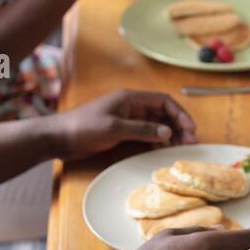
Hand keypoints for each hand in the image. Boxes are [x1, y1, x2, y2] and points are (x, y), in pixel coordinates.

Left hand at [51, 88, 196, 159]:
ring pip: (156, 125)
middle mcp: (132, 107)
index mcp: (131, 98)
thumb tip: (168, 132)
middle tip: (190, 143)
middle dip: (178, 126)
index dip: (180, 113)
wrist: (59, 138)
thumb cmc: (83, 127)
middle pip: (163, 114)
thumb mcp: (114, 128)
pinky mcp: (122, 132)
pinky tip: (164, 151)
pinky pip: (146, 135)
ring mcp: (127, 119)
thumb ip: (142, 130)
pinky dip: (157, 141)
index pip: (163, 101)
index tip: (190, 129)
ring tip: (181, 149)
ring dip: (170, 135)